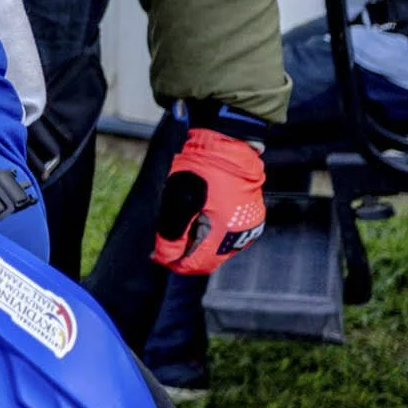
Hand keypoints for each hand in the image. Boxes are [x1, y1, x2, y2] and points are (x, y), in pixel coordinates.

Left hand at [153, 127, 266, 274]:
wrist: (228, 142)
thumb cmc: (201, 167)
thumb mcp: (177, 199)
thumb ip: (171, 232)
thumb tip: (164, 257)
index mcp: (225, 232)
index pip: (198, 264)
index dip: (174, 263)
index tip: (155, 256)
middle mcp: (242, 234)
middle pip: (208, 258)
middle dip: (184, 253)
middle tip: (162, 242)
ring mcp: (249, 225)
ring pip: (218, 247)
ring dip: (196, 243)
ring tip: (179, 227)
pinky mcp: (251, 216)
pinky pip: (227, 234)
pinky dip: (209, 232)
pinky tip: (196, 218)